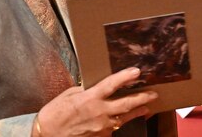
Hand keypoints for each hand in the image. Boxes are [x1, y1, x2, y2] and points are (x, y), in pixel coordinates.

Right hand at [34, 67, 157, 135]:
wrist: (47, 134)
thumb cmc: (56, 113)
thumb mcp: (70, 95)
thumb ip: (87, 90)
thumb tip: (97, 86)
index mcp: (90, 98)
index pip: (111, 85)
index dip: (125, 77)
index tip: (137, 72)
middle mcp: (99, 112)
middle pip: (126, 104)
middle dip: (142, 98)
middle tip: (153, 93)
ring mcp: (101, 127)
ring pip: (124, 118)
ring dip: (137, 112)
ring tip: (146, 107)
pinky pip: (114, 128)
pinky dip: (120, 123)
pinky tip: (125, 120)